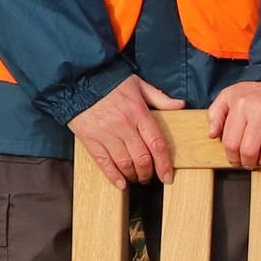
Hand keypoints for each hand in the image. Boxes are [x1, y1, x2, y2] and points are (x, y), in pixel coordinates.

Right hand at [68, 74, 187, 187]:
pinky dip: (113, 176)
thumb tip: (180, 106)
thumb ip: (160, 98)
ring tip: (136, 178)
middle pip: (142, 158)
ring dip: (133, 175)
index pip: (157, 144)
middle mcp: (123, 125)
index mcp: (138, 112)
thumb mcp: (139, 84)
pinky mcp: (90, 139)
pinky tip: (120, 183)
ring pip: (124, 163)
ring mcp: (106, 133)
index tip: (167, 176)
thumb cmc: (110, 80)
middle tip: (150, 177)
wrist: (79, 77)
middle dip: (148, 173)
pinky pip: (103, 162)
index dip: (164, 164)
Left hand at [209, 79, 260, 170]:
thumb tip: (212, 135)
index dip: (232, 157)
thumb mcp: (228, 96)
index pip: (232, 143)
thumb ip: (215, 114)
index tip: (235, 160)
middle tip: (247, 162)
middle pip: (250, 150)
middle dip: (247, 162)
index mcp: (241, 104)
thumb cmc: (254, 93)